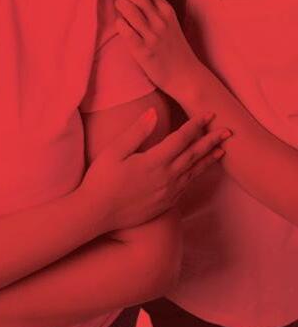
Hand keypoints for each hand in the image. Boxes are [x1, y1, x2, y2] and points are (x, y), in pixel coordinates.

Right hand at [80, 108, 229, 231]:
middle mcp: (167, 178)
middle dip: (211, 140)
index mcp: (155, 162)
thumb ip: (136, 132)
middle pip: (194, 155)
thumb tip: (154, 112)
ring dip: (210, 158)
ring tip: (223, 149)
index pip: (182, 138)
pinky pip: (188, 185)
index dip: (196, 125)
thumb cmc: (102, 180)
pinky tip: (201, 170)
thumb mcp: (114, 151)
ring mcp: (168, 192)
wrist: (97, 214)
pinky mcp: (166, 203)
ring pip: (195, 171)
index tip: (209, 114)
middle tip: (228, 130)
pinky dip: (198, 174)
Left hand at [111, 0, 198, 91]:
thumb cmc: (173, 47)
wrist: (185, 75)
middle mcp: (160, 20)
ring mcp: (152, 35)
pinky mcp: (144, 51)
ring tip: (115, 5)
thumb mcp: (169, 22)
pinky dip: (119, 24)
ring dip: (118, 4)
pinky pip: (126, 31)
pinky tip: (119, 25)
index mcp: (166, 10)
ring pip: (128, 10)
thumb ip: (153, 8)